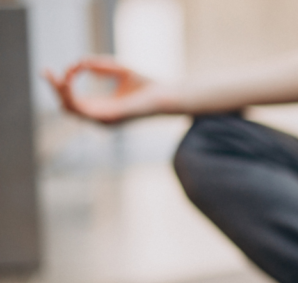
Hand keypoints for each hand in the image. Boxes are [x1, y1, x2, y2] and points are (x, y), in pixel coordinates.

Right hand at [44, 57, 162, 123]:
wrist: (165, 94)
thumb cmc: (146, 84)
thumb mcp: (118, 70)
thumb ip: (99, 66)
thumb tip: (79, 62)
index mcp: (102, 109)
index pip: (74, 101)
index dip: (63, 85)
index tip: (67, 67)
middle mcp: (101, 118)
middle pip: (67, 106)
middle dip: (55, 89)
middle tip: (46, 72)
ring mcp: (104, 120)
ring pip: (70, 109)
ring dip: (61, 90)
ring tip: (60, 74)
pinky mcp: (110, 117)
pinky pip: (83, 109)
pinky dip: (72, 94)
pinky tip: (70, 79)